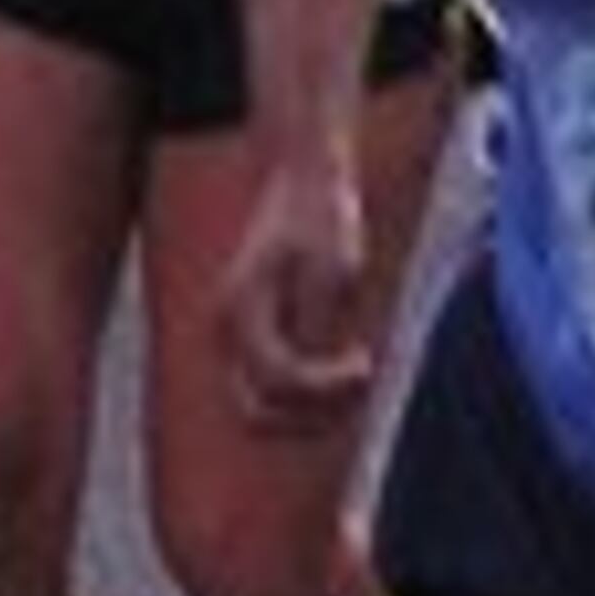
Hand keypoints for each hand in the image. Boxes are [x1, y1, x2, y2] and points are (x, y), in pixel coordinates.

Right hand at [217, 156, 377, 436]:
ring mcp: (237, 338)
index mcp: (238, 309)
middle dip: (315, 412)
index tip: (368, 360)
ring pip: (265, 409)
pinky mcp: (257, 338)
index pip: (278, 380)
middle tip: (363, 379)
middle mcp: (226, 331)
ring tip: (361, 372)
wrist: (308, 183)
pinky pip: (278, 389)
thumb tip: (319, 370)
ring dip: (316, 408)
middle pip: (256, 412)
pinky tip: (353, 361)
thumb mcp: (335, 265)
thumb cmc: (324, 216)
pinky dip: (315, 393)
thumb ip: (321, 322)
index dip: (327, 387)